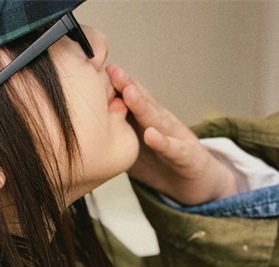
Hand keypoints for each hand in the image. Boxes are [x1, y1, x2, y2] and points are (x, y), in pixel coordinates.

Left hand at [107, 65, 237, 205]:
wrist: (193, 182)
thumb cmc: (160, 163)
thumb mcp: (133, 148)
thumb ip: (115, 136)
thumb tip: (84, 132)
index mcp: (146, 121)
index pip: (129, 101)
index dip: (114, 87)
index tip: (95, 71)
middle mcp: (161, 123)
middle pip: (143, 102)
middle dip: (127, 86)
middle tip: (111, 72)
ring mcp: (175, 137)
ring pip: (157, 119)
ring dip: (143, 106)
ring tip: (128, 94)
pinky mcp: (186, 156)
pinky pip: (173, 148)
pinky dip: (163, 141)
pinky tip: (151, 135)